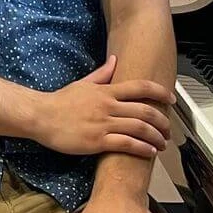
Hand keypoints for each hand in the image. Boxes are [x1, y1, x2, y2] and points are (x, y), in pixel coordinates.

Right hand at [32, 57, 172, 159]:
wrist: (41, 116)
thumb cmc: (60, 101)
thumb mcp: (83, 83)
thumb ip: (102, 73)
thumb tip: (115, 60)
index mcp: (106, 91)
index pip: (140, 87)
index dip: (160, 92)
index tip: (171, 99)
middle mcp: (109, 106)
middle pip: (145, 110)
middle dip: (162, 121)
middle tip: (169, 129)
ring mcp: (103, 123)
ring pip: (139, 128)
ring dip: (156, 136)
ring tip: (162, 143)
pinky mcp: (97, 141)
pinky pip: (126, 144)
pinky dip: (141, 148)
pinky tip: (149, 152)